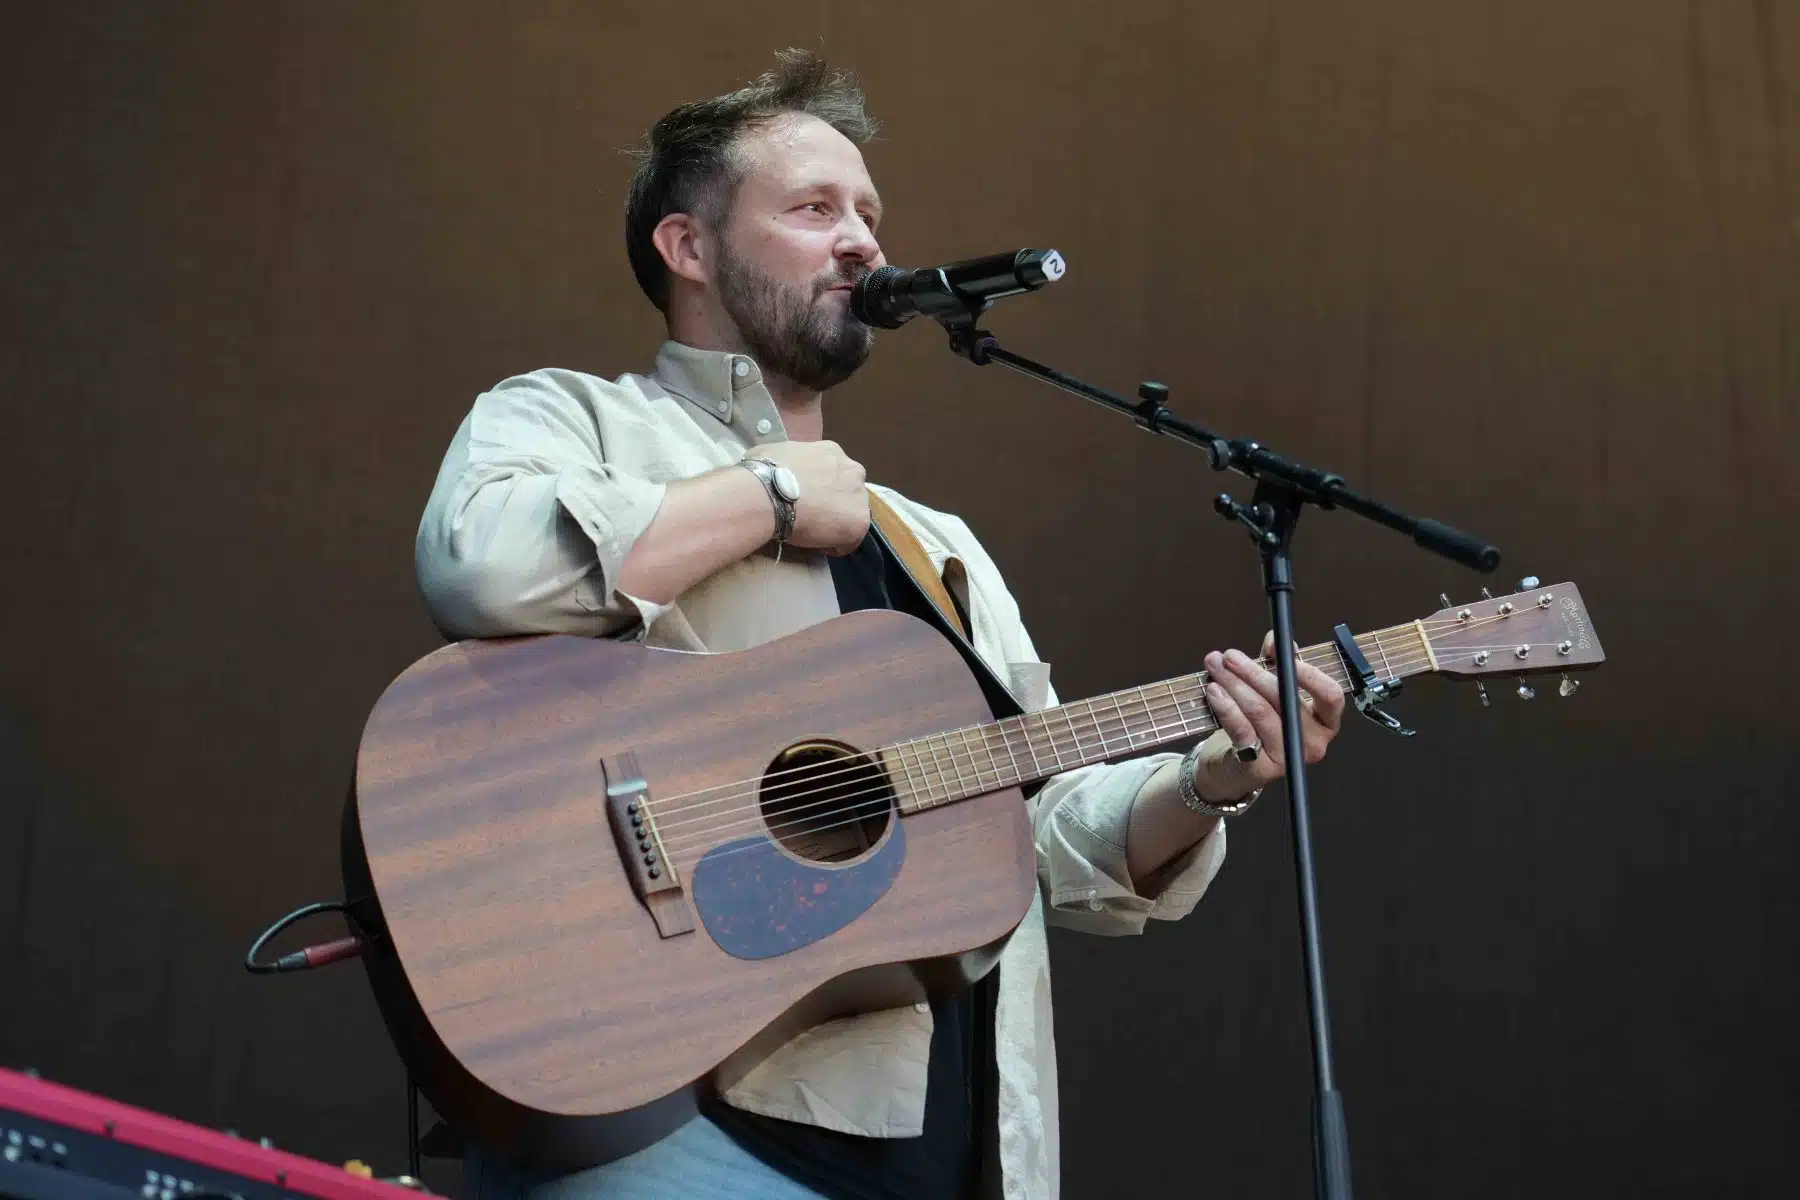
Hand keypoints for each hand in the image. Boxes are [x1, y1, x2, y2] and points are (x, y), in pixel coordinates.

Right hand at [756, 440, 868, 555]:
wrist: (769, 495)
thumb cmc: (765, 472)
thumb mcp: (774, 453)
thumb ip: (787, 461)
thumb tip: (776, 468)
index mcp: (832, 452)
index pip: (832, 473)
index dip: (819, 488)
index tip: (804, 499)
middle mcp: (852, 470)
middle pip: (848, 492)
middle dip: (833, 504)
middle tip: (810, 515)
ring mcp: (859, 496)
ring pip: (851, 515)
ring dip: (835, 524)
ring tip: (812, 532)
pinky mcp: (860, 522)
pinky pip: (850, 540)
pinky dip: (834, 545)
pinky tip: (815, 544)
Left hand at [1195, 632, 1344, 800]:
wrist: (1233, 766)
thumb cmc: (1258, 724)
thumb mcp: (1271, 689)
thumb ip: (1276, 662)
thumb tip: (1275, 640)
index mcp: (1326, 722)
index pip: (1330, 695)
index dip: (1308, 673)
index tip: (1280, 653)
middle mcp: (1313, 743)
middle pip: (1285, 699)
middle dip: (1253, 672)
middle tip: (1230, 656)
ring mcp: (1288, 758)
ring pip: (1259, 711)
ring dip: (1234, 685)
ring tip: (1216, 669)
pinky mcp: (1260, 768)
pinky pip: (1241, 729)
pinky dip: (1225, 706)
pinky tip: (1214, 691)